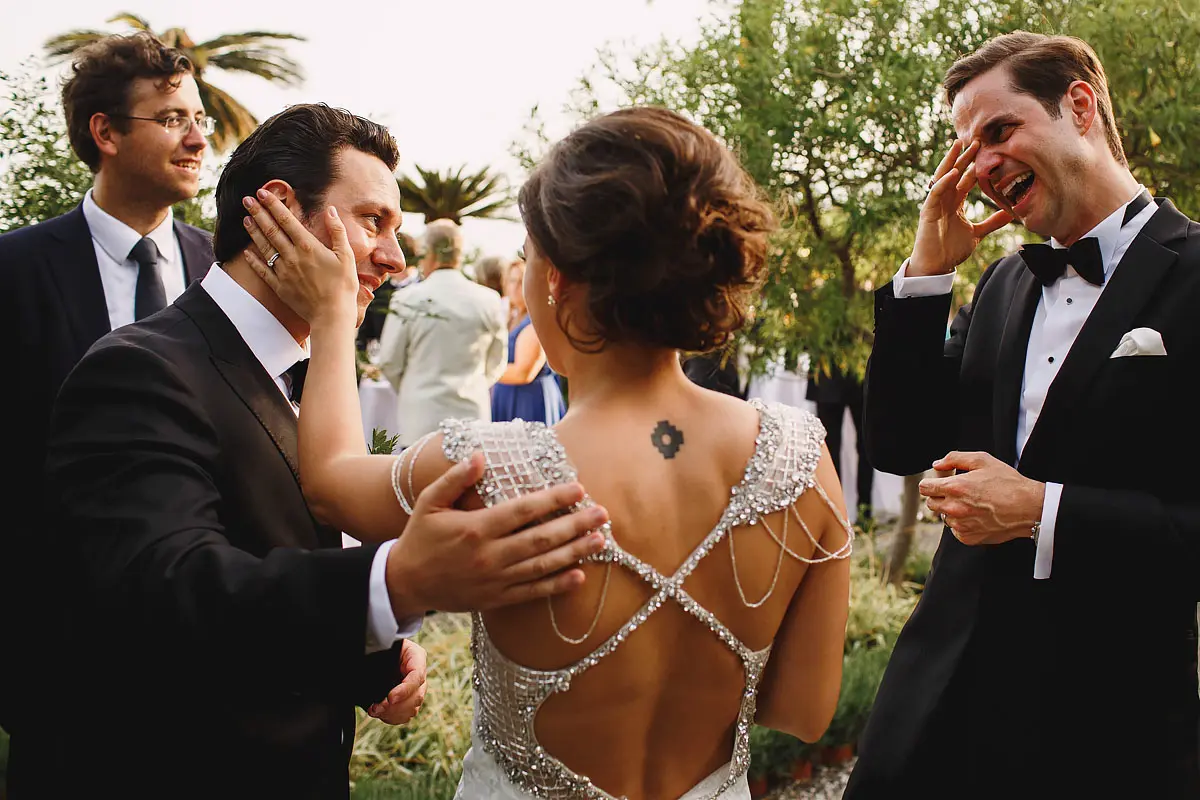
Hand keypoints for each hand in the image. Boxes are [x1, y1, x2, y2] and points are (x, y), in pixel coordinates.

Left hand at [241, 189, 358, 325]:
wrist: (332, 315)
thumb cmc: (343, 286)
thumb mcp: (347, 256)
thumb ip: (337, 231)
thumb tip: (331, 210)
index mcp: (308, 246)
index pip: (287, 220)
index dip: (273, 205)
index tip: (262, 192)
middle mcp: (292, 256)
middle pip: (271, 230)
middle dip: (258, 213)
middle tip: (247, 200)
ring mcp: (284, 272)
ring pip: (264, 247)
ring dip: (254, 232)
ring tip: (245, 219)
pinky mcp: (280, 287)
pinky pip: (263, 270)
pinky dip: (253, 260)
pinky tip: (246, 252)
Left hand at [367, 638, 426, 724]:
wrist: (380, 653)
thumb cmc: (382, 646)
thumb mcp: (384, 644)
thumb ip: (383, 654)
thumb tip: (375, 668)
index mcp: (416, 656)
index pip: (417, 677)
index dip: (404, 690)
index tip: (390, 698)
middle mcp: (420, 675)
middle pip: (416, 697)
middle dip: (394, 706)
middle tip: (376, 708)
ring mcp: (417, 689)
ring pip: (412, 709)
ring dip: (392, 714)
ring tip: (375, 710)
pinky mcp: (409, 701)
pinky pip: (406, 715)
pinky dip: (392, 718)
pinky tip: (380, 714)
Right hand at [386, 453, 608, 615]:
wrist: (405, 583)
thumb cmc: (420, 537)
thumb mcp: (430, 502)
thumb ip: (456, 479)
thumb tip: (481, 456)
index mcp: (475, 528)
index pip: (523, 511)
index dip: (553, 499)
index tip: (578, 488)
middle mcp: (489, 556)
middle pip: (541, 538)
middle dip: (575, 525)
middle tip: (602, 514)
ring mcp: (495, 580)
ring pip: (542, 566)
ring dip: (574, 553)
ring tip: (600, 540)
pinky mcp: (496, 599)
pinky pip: (532, 592)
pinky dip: (557, 585)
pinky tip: (579, 576)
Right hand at [908, 140, 1013, 275]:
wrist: (936, 266)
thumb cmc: (951, 250)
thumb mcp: (977, 233)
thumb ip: (992, 222)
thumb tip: (1012, 213)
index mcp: (954, 202)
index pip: (964, 179)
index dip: (974, 165)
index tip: (987, 151)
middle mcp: (944, 199)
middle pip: (954, 172)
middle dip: (964, 157)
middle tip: (977, 141)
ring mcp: (935, 203)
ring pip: (942, 177)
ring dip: (950, 161)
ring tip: (958, 145)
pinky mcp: (927, 211)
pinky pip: (935, 192)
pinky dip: (943, 182)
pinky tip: (953, 172)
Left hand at [920, 451, 1044, 545]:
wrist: (1029, 507)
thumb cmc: (1008, 482)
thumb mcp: (982, 460)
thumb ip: (954, 458)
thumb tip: (937, 464)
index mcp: (955, 488)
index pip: (924, 488)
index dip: (931, 483)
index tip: (940, 483)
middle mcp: (954, 508)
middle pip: (931, 504)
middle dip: (940, 496)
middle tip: (959, 492)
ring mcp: (961, 525)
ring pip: (944, 517)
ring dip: (952, 511)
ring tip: (972, 504)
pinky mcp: (968, 538)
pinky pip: (955, 531)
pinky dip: (962, 524)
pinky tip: (977, 516)